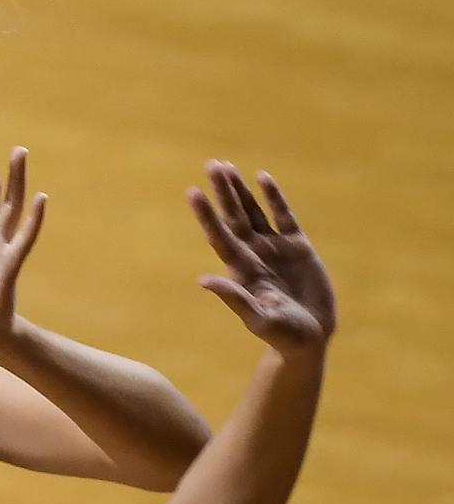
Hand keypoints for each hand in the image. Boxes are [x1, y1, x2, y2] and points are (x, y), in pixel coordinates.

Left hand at [189, 164, 334, 351]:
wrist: (310, 338)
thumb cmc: (281, 334)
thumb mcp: (258, 318)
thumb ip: (234, 298)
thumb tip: (203, 280)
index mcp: (241, 269)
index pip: (220, 235)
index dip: (207, 215)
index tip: (193, 192)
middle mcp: (254, 253)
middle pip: (234, 216)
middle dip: (223, 192)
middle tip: (211, 164)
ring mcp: (275, 248)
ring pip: (254, 212)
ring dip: (241, 190)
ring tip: (227, 167)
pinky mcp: (298, 247)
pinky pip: (284, 216)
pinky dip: (274, 198)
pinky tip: (264, 178)